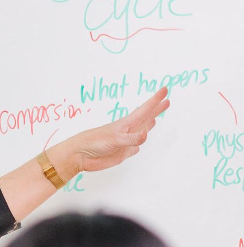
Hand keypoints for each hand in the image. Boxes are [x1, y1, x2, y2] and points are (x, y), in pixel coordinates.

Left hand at [51, 86, 168, 177]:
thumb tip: (146, 135)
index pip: (144, 109)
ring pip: (141, 131)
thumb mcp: (115, 139)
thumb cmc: (94, 142)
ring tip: (155, 119)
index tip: (165, 90)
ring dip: (149, 125)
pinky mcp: (123, 153)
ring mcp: (126, 142)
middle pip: (146, 118)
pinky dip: (139, 144)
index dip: (155, 100)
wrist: (80, 156)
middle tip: (166, 101)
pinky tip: (141, 141)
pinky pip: (135, 147)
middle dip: (156, 110)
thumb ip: (131, 139)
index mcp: (126, 123)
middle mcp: (128, 131)